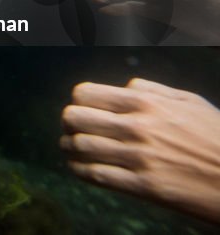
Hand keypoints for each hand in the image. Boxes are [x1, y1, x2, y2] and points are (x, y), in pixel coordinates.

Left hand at [61, 78, 219, 223]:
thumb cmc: (217, 137)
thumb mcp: (191, 103)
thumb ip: (154, 90)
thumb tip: (126, 86)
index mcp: (146, 103)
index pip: (86, 93)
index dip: (78, 100)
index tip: (83, 108)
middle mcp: (137, 127)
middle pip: (74, 117)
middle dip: (69, 122)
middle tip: (72, 128)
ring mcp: (138, 158)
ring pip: (80, 146)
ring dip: (69, 147)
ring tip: (71, 148)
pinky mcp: (143, 186)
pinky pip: (96, 175)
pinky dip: (80, 170)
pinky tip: (79, 168)